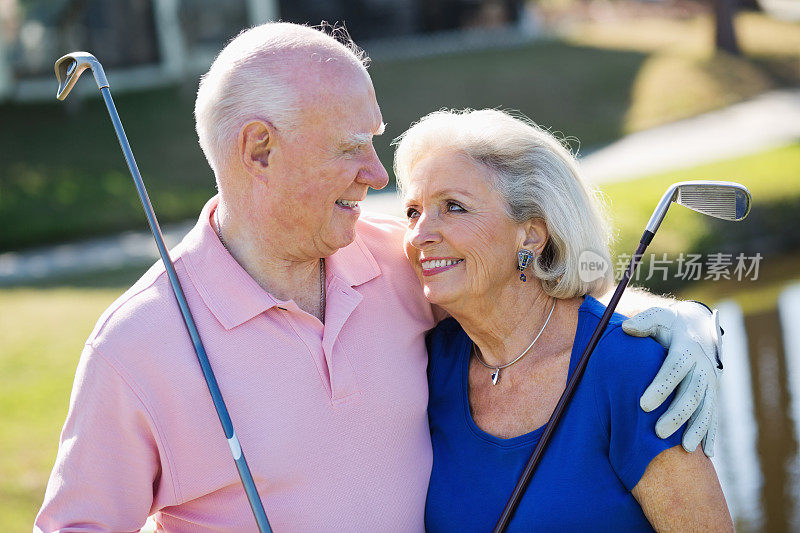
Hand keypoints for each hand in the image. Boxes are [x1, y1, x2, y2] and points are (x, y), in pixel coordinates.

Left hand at [622, 301, 721, 456]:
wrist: (699, 327)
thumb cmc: (670, 325)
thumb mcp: (659, 317)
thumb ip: (644, 322)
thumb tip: (627, 328)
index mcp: (686, 349)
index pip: (674, 369)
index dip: (660, 387)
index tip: (643, 405)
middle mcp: (702, 367)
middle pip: (692, 393)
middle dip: (677, 414)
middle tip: (658, 433)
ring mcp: (711, 382)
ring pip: (707, 408)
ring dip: (698, 428)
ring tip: (685, 448)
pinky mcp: (714, 393)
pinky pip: (714, 415)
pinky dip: (712, 434)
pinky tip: (707, 453)